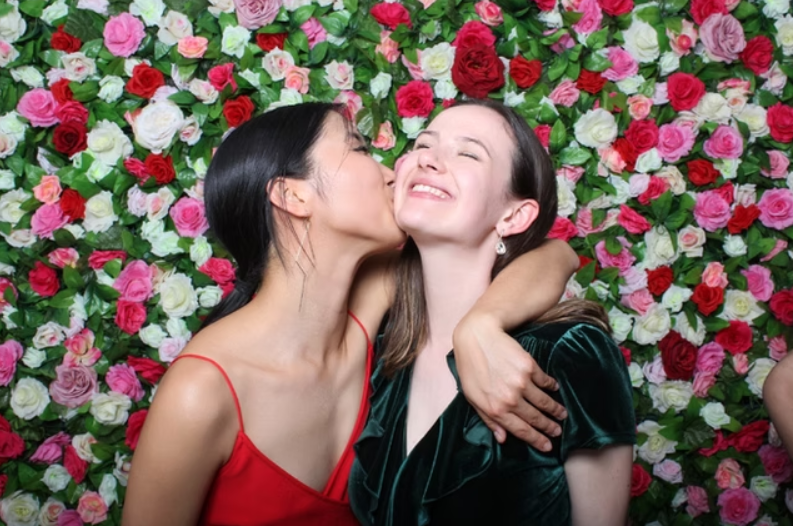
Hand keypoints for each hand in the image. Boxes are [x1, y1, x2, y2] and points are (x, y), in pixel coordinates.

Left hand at [453, 312, 566, 450]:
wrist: (476, 337)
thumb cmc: (470, 368)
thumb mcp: (473, 397)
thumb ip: (489, 419)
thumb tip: (503, 438)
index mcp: (495, 409)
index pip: (521, 430)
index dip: (536, 440)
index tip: (548, 446)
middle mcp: (510, 399)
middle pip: (535, 418)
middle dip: (549, 427)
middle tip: (558, 432)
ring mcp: (521, 383)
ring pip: (544, 401)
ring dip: (555, 409)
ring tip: (562, 414)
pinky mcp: (529, 367)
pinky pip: (545, 381)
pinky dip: (551, 387)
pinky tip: (555, 389)